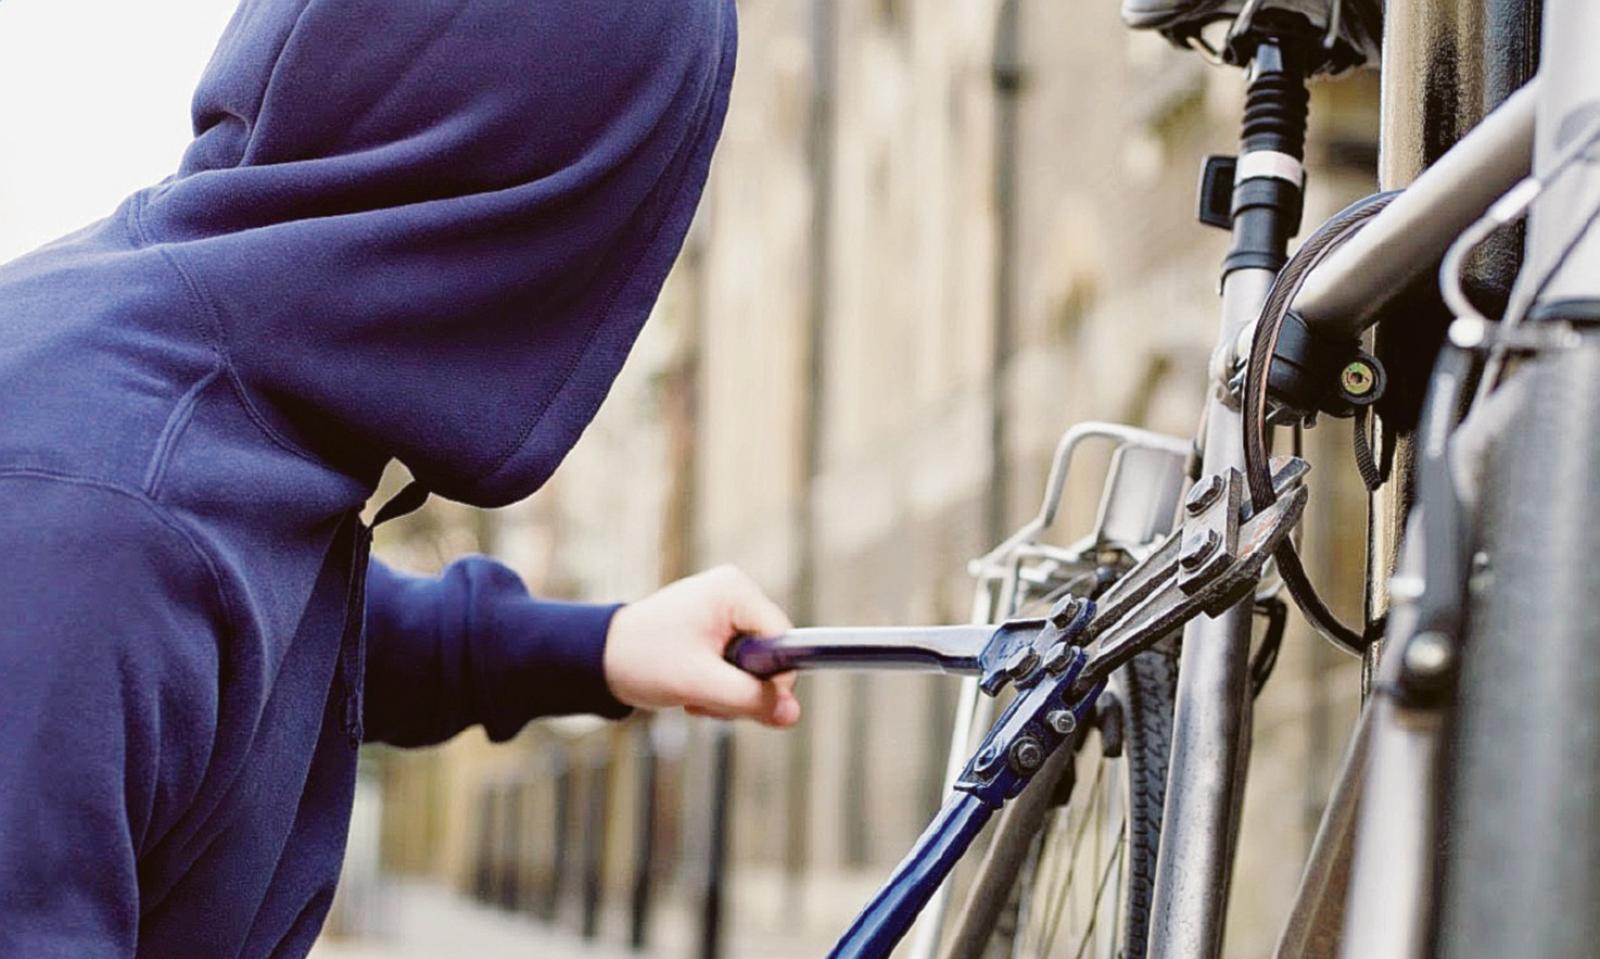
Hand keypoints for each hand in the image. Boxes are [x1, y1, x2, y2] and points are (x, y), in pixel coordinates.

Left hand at [603, 565, 800, 727]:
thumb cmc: (642, 660)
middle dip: (743, 687)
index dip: (772, 678)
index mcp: (734, 590)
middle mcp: (734, 592)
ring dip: (729, 691)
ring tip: (695, 694)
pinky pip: (739, 664)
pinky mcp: (717, 627)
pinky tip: (694, 689)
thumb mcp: (700, 684)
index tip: (741, 700)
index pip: (783, 640)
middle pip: (770, 655)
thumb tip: (793, 715)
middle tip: (706, 699)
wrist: (598, 659)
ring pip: (755, 666)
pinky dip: (721, 685)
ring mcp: (726, 608)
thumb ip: (750, 699)